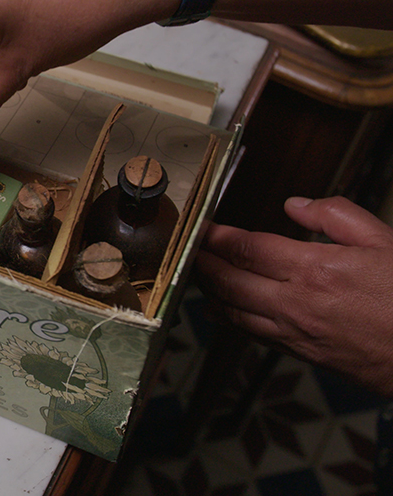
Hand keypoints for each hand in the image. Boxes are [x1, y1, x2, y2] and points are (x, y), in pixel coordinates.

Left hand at [196, 196, 392, 397]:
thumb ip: (336, 216)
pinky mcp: (302, 353)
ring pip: (234, 311)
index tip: (201, 228)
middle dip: (201, 264)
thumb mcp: (383, 240)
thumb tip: (295, 205)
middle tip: (185, 251)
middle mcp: (296, 303)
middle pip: (229, 281)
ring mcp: (296, 332)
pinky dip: (231, 319)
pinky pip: (253, 334)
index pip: (248, 248)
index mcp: (315, 269)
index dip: (216, 237)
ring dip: (210, 292)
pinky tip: (223, 309)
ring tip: (197, 276)